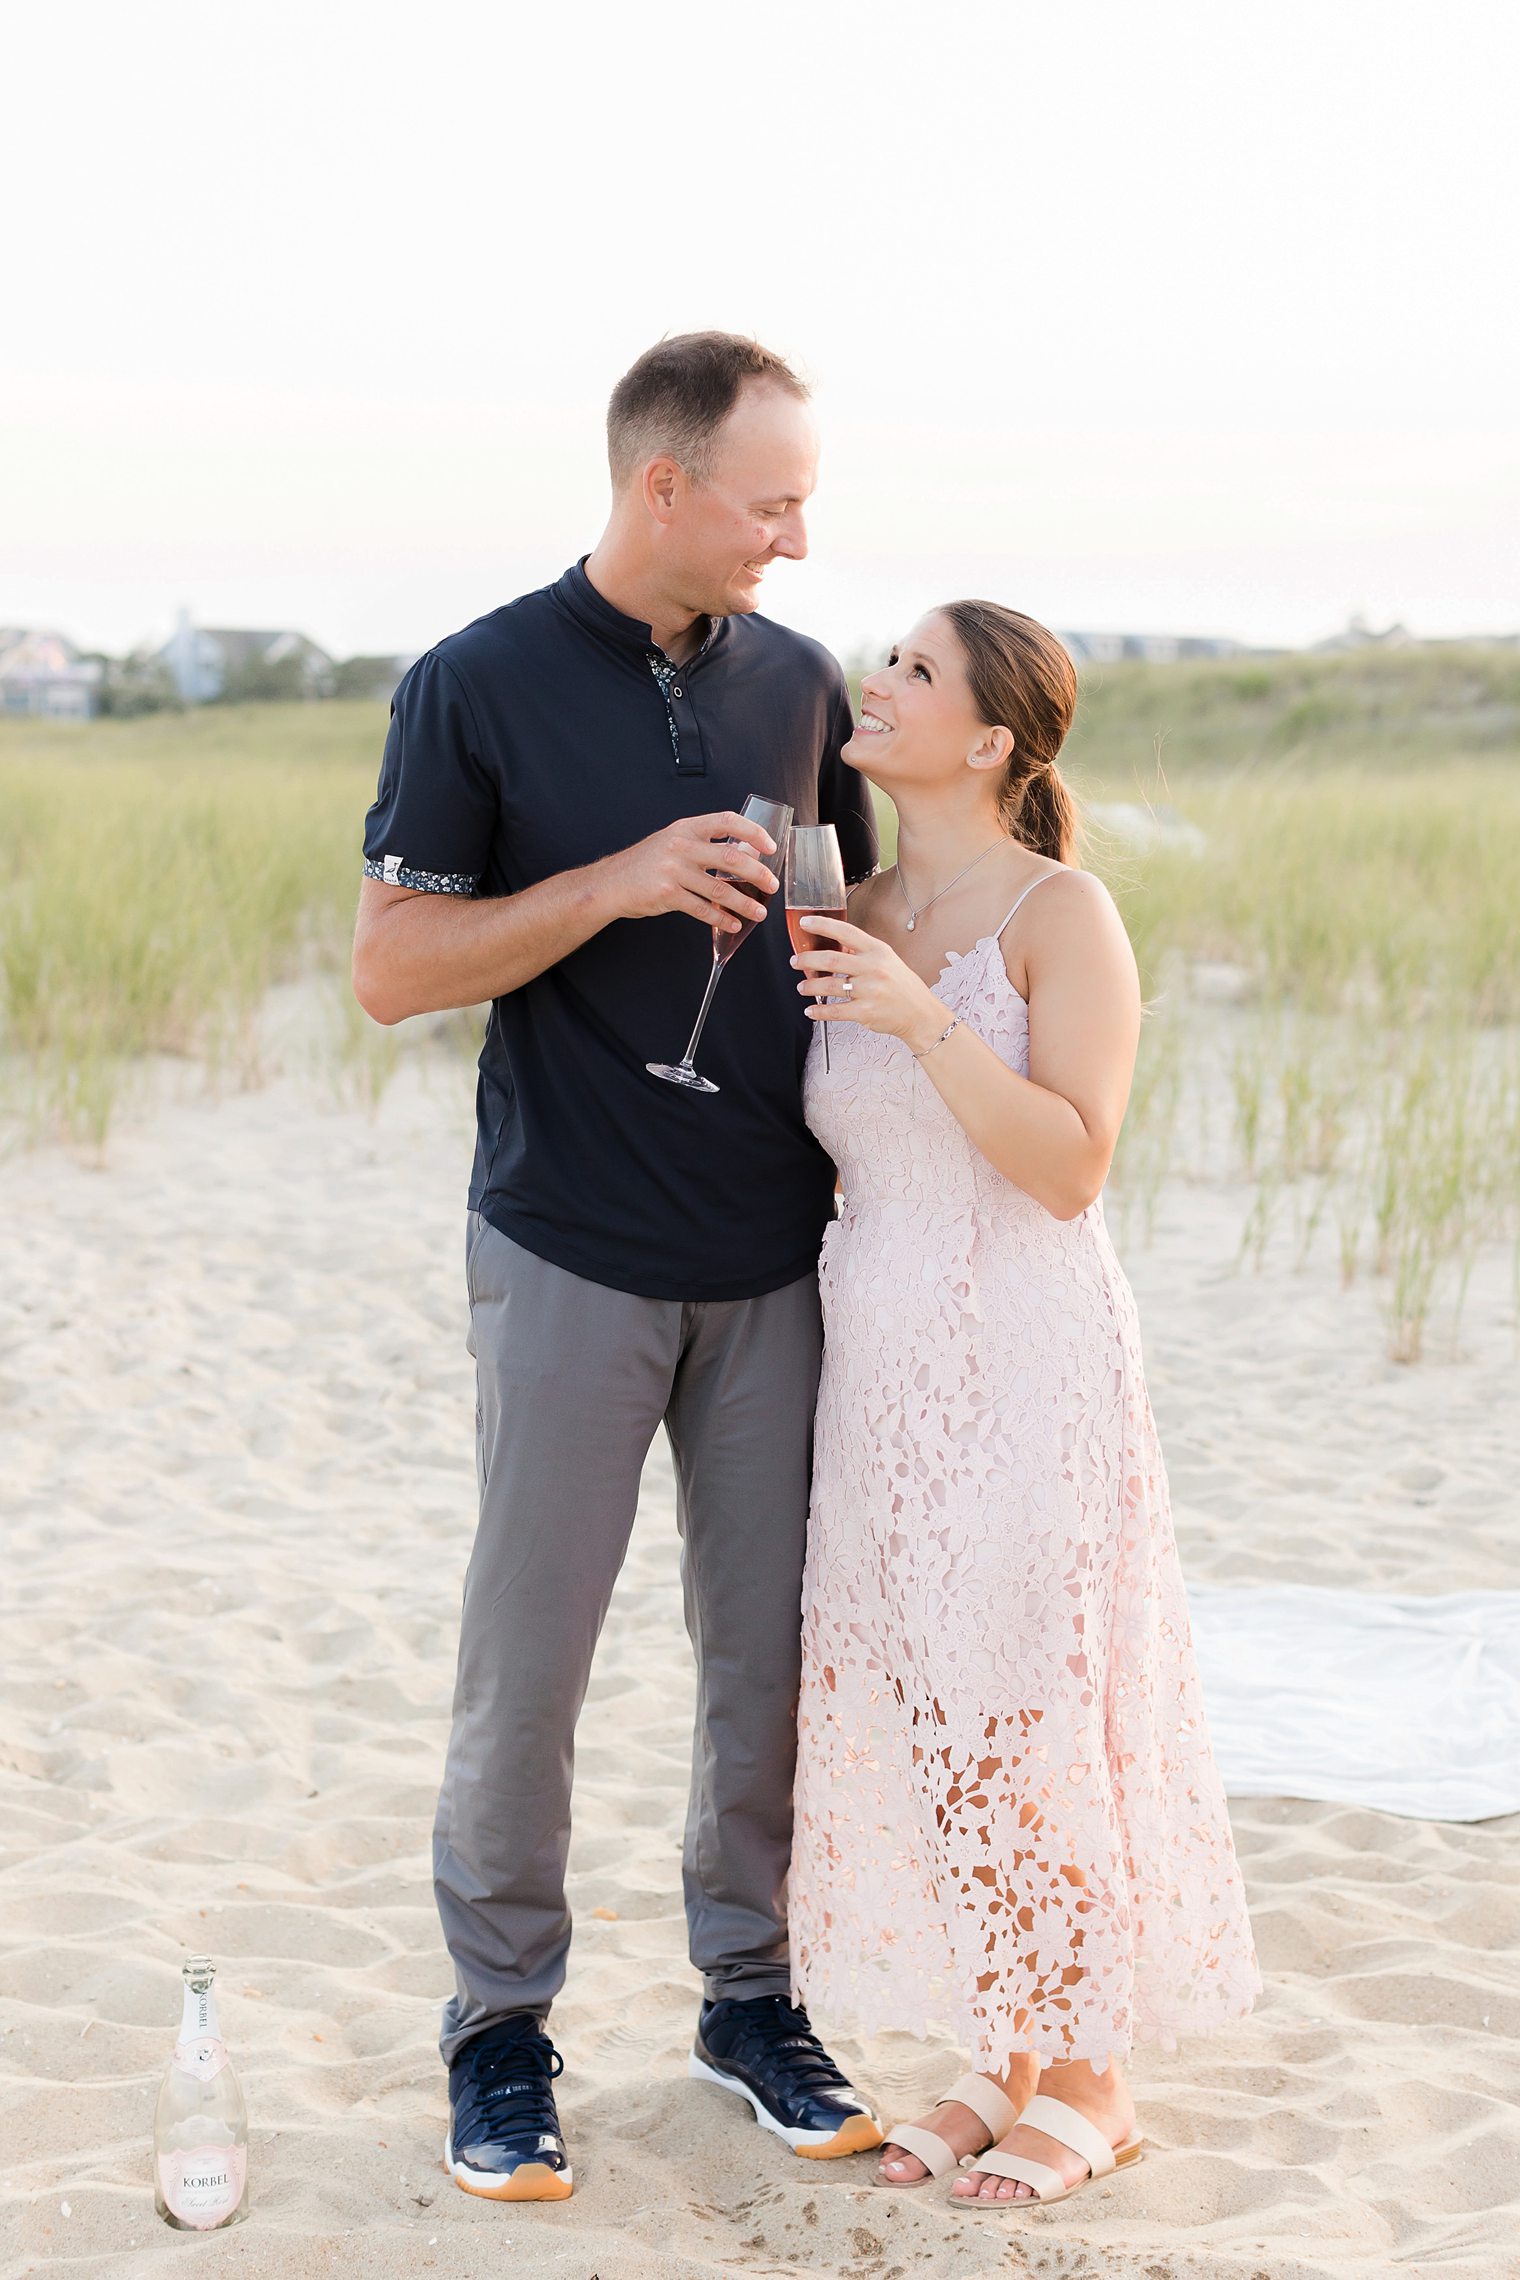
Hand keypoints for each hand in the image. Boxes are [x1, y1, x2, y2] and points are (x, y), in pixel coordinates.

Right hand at [602, 811, 779, 933]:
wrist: (610, 883)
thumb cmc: (646, 863)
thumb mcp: (673, 841)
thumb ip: (703, 844)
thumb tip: (745, 854)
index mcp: (686, 828)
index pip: (726, 820)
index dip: (752, 832)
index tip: (770, 846)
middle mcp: (680, 846)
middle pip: (730, 857)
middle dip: (757, 873)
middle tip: (772, 885)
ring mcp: (672, 871)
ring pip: (719, 889)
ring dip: (744, 902)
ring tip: (759, 912)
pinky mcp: (666, 895)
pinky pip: (702, 909)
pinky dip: (721, 919)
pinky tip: (733, 924)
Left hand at [792, 916, 944, 1050]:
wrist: (920, 1013)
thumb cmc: (902, 986)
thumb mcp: (887, 960)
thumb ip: (862, 953)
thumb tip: (834, 947)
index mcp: (877, 951)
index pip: (846, 932)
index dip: (822, 925)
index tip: (805, 922)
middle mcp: (874, 968)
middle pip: (831, 960)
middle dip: (807, 960)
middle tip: (796, 961)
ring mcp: (870, 991)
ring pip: (829, 986)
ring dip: (810, 986)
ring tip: (802, 986)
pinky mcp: (865, 1012)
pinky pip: (835, 1011)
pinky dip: (819, 1011)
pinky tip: (811, 1010)